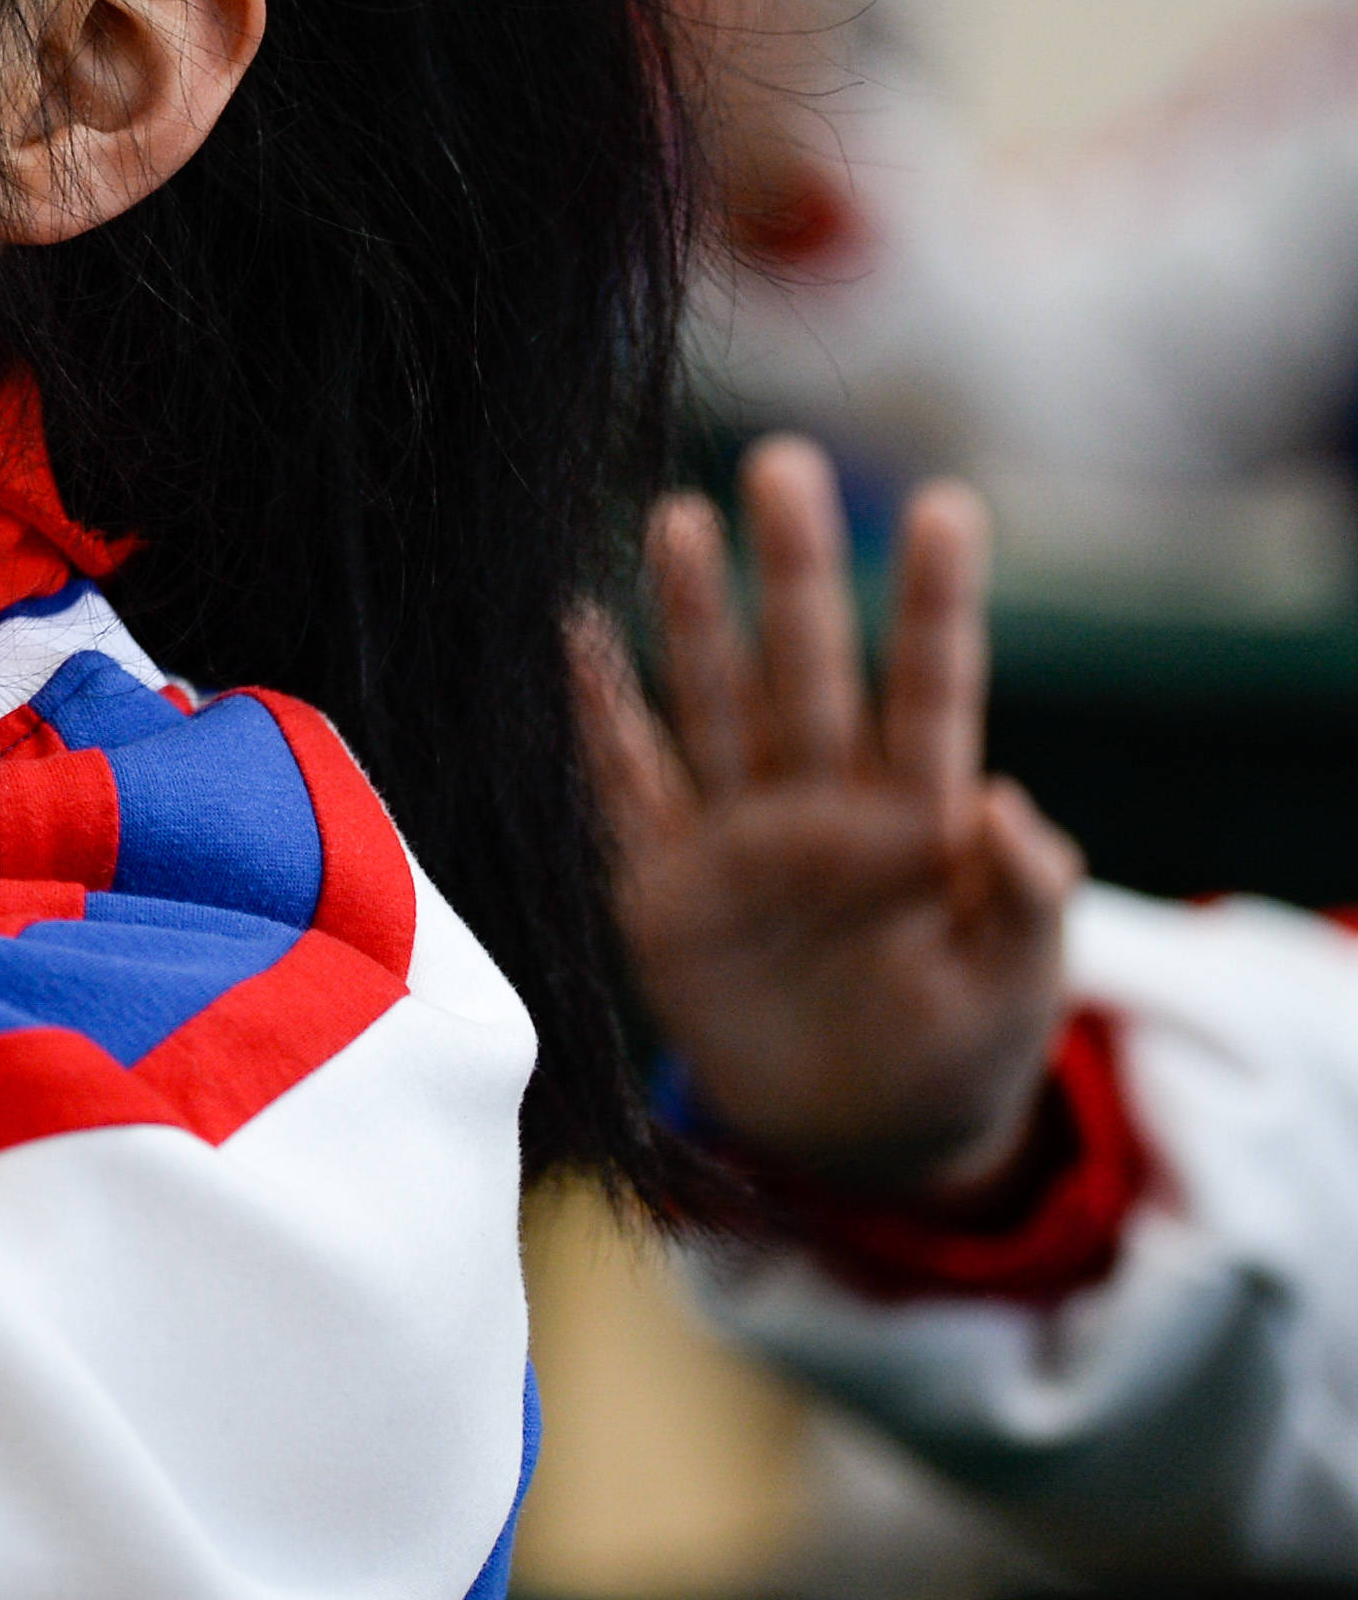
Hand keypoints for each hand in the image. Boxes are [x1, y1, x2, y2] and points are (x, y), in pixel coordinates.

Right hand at [584, 436, 1080, 1195]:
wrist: (859, 1134)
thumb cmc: (961, 1049)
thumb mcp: (1018, 990)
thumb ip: (1024, 902)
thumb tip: (1013, 810)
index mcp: (919, 823)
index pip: (929, 692)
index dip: (935, 604)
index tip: (948, 508)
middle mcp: (822, 807)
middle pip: (808, 671)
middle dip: (797, 570)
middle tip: (787, 464)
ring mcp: (738, 839)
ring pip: (713, 704)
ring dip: (695, 616)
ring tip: (680, 516)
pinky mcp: (665, 888)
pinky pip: (625, 787)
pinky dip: (598, 715)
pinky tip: (575, 635)